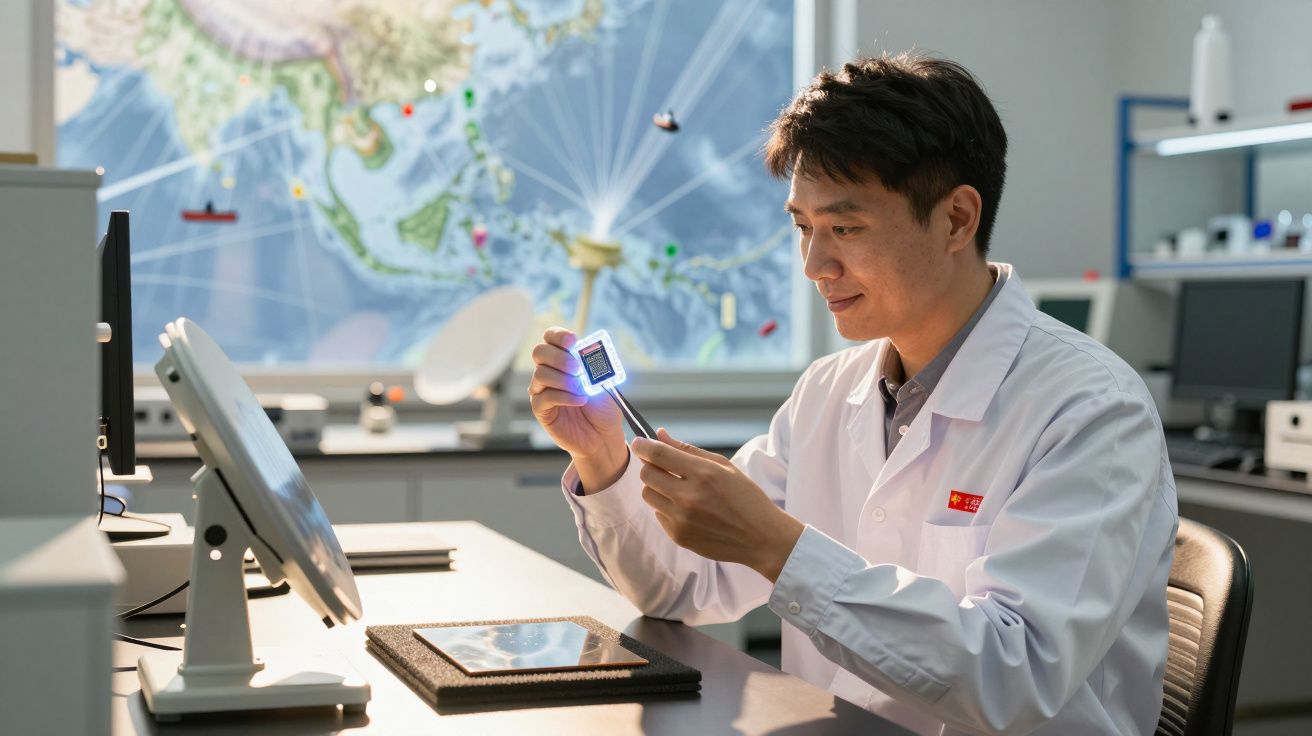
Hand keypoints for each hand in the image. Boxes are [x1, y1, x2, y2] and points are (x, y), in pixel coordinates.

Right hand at [528, 326, 626, 489]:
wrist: (603, 435)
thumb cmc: (602, 407)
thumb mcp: (604, 381)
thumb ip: (594, 365)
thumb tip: (586, 352)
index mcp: (563, 358)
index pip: (550, 337)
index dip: (559, 335)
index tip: (573, 341)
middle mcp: (549, 371)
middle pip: (539, 352)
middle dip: (559, 357)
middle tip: (577, 368)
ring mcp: (542, 390)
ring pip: (540, 374)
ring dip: (564, 379)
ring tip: (582, 389)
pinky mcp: (541, 409)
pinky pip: (545, 397)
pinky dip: (565, 396)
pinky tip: (580, 400)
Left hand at [632, 429, 803, 582]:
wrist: (761, 537)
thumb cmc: (746, 497)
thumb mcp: (724, 466)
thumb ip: (688, 450)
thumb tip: (659, 434)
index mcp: (704, 474)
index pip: (659, 454)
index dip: (643, 445)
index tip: (639, 442)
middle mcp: (689, 497)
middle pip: (647, 474)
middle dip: (651, 466)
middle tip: (663, 466)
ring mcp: (682, 520)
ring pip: (648, 495)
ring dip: (657, 487)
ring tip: (677, 489)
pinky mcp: (679, 537)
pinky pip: (658, 514)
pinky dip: (666, 508)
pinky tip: (687, 509)